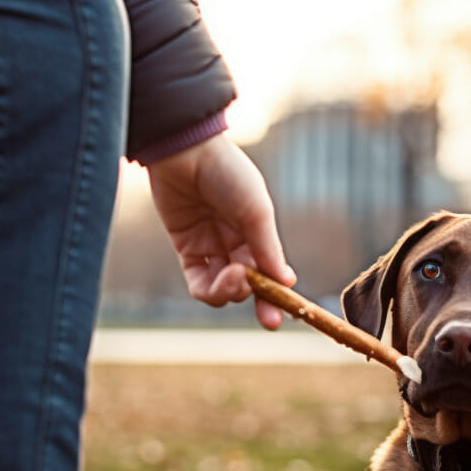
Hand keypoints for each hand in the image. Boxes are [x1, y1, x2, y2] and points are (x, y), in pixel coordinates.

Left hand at [146, 134, 294, 329]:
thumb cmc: (227, 174)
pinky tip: (220, 278)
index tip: (286, 313)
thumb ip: (267, 248)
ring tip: (235, 276)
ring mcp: (211, 249)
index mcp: (258, 232)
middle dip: (260, 301)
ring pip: (224, 290)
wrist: (184, 151)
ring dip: (233, 292)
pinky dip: (210, 290)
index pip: (271, 272)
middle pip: (251, 286)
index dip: (279, 295)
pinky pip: (199, 283)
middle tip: (269, 319)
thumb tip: (285, 282)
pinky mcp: (186, 250)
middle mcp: (236, 243)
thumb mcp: (255, 211)